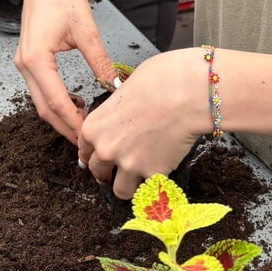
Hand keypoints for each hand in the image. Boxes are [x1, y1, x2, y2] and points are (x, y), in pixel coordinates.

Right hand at [14, 0, 120, 144]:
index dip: (73, 122)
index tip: (90, 135)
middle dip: (65, 127)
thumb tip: (115, 88)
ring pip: (40, 102)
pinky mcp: (27, 62)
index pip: (56, 101)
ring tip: (85, 125)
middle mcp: (24, 65)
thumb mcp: (86, 31)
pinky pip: (39, 91)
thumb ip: (100, 62)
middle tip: (87, 142)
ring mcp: (22, 64)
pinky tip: (76, 104)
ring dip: (60, 116)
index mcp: (36, 58)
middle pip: (44, 108)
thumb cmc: (65, 0)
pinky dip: (56, 102)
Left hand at [77, 52, 204, 198]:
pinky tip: (164, 170)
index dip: (93, 153)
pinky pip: (151, 188)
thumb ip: (118, 110)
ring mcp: (129, 165)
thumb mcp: (126, 89)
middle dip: (108, 171)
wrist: (186, 93)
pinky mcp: (153, 174)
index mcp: (95, 126)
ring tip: (140, 177)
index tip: (101, 157)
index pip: (85, 149)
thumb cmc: (159, 80)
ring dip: (129, 184)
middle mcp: (106, 149)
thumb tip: (126, 113)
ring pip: (121, 190)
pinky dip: (156, 182)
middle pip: (98, 172)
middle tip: (121, 168)